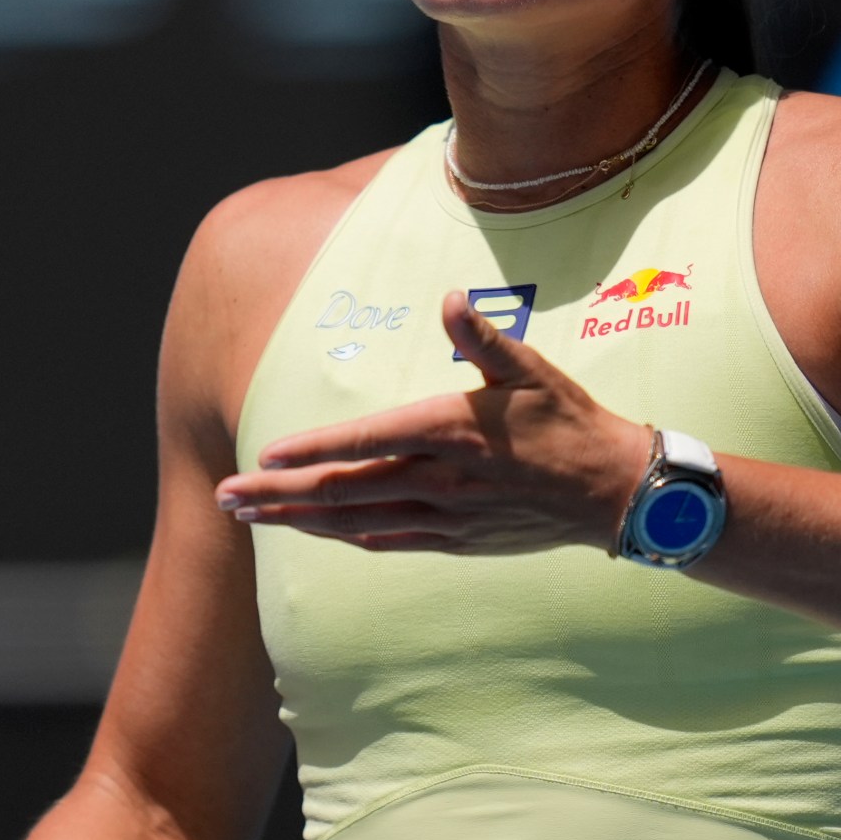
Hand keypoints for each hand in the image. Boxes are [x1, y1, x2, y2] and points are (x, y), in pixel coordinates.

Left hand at [216, 290, 649, 552]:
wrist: (615, 492)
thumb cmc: (570, 421)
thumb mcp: (531, 369)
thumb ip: (484, 337)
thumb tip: (451, 298)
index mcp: (448, 431)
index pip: (363, 443)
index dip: (310, 451)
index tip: (264, 453)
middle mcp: (438, 480)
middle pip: (341, 490)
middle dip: (277, 494)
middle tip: (225, 495)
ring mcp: (444, 516)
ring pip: (354, 522)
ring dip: (297, 520)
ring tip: (250, 517)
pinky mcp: (456, 540)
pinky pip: (387, 541)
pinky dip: (345, 537)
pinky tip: (317, 532)